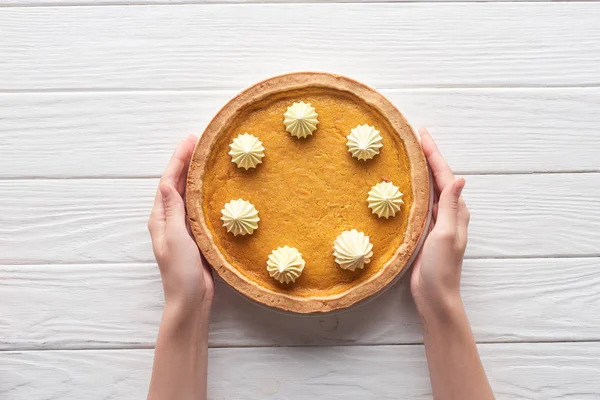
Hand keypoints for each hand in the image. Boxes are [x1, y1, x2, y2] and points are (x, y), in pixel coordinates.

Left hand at [148, 135, 213, 314]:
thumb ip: (173, 212)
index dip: (178, 160)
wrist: (190, 300)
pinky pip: (197, 206)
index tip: (190, 141)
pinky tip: (213, 187)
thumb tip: (167, 183)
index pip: (168, 182)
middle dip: (185, 162)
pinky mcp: (195, 235)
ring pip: (187, 194)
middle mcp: (169, 220)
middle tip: (198, 141)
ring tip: (204, 156)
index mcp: (160, 219)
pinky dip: (203, 192)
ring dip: (193, 174)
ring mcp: (182, 227)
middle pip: (176, 184)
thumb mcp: (176, 239)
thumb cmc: (180, 272)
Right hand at [411, 128, 469, 317]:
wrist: (435, 295)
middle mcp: (449, 213)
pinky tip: (403, 187)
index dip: (433, 154)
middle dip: (427, 157)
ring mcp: (437, 222)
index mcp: (456, 212)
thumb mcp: (446, 235)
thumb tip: (460, 179)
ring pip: (429, 190)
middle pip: (437, 178)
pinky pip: (420, 204)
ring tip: (407, 155)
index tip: (421, 134)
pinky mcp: (426, 231)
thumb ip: (451, 208)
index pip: (444, 176)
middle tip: (413, 138)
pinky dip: (413, 190)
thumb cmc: (441, 267)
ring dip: (420, 172)